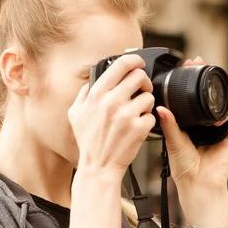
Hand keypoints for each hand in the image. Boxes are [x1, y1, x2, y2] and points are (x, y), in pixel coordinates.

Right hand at [68, 54, 155, 178]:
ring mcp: (127, 115)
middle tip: (142, 91)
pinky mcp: (139, 128)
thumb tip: (92, 81)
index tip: (139, 63)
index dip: (134, 60)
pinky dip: (147, 121)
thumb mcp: (75, 115)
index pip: (121, 64)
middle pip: (140, 76)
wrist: (99, 167)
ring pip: (149, 96)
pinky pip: (152, 115)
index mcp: (97, 94)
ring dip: (146, 104)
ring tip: (137, 114)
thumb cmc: (88, 142)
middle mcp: (112, 101)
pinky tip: (138, 127)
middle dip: (143, 82)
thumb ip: (84, 94)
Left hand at [156, 56, 227, 209]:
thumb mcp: (172, 143)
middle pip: (208, 92)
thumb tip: (160, 107)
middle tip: (197, 61)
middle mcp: (205, 120)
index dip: (188, 79)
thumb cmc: (184, 167)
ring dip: (218, 90)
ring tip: (210, 84)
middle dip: (204, 75)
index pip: (191, 94)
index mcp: (190, 120)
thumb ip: (169, 125)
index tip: (184, 65)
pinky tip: (220, 118)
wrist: (198, 184)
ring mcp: (220, 125)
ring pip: (223, 100)